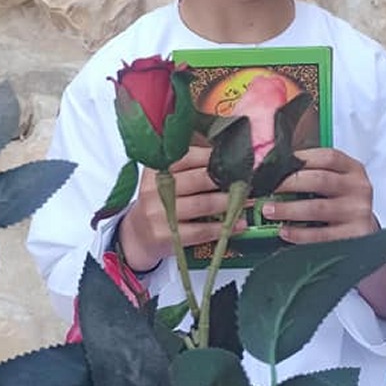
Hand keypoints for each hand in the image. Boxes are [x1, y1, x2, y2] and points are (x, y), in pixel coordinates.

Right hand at [117, 146, 245, 271]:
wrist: (137, 236)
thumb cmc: (159, 202)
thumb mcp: (164, 179)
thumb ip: (188, 164)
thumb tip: (223, 149)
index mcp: (156, 169)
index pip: (188, 157)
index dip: (214, 157)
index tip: (235, 158)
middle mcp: (155, 189)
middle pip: (198, 179)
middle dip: (226, 179)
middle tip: (247, 178)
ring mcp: (159, 213)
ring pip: (202, 204)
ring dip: (230, 202)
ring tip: (248, 200)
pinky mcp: (167, 235)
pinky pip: (201, 230)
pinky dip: (223, 227)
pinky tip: (238, 224)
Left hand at [261, 147, 385, 319]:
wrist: (364, 234)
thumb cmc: (340, 203)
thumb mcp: (334, 182)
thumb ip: (311, 172)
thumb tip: (271, 167)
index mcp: (353, 169)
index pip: (327, 157)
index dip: (300, 158)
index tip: (275, 164)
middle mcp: (359, 188)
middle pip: (319, 180)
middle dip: (286, 183)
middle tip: (263, 187)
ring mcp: (358, 212)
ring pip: (317, 208)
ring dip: (287, 209)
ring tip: (266, 210)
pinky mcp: (354, 237)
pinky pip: (320, 235)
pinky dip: (298, 233)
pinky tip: (283, 231)